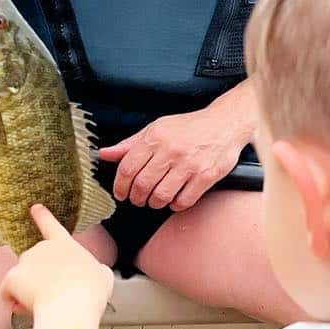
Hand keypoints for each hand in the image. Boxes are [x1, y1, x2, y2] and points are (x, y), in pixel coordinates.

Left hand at [0, 204, 113, 317]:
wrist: (71, 305)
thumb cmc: (89, 292)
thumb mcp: (102, 275)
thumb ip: (93, 269)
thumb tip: (91, 273)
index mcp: (65, 245)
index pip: (52, 226)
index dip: (43, 216)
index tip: (35, 208)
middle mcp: (42, 248)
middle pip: (35, 264)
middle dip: (39, 280)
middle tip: (53, 296)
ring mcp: (25, 261)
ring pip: (21, 281)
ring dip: (27, 292)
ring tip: (45, 305)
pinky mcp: (11, 278)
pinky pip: (7, 293)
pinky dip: (15, 303)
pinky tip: (29, 309)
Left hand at [98, 98, 253, 211]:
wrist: (225, 123)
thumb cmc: (190, 127)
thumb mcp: (157, 128)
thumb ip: (130, 144)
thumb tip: (104, 154)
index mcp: (156, 137)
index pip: (128, 168)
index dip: (120, 186)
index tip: (121, 193)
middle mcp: (171, 150)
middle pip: (142, 185)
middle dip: (136, 198)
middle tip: (138, 199)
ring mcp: (189, 164)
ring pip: (161, 196)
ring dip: (154, 203)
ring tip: (156, 199)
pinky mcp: (206, 176)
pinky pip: (183, 201)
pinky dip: (175, 205)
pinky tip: (175, 198)